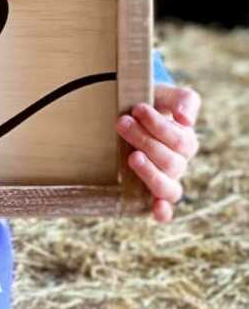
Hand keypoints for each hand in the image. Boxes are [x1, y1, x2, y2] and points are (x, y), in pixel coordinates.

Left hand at [115, 84, 200, 223]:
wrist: (129, 120)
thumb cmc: (151, 106)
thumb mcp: (165, 96)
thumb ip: (183, 100)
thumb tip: (185, 119)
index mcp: (186, 142)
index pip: (178, 139)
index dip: (158, 125)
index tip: (137, 109)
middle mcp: (178, 165)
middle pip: (170, 161)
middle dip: (145, 140)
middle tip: (122, 123)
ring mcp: (166, 182)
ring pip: (168, 186)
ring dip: (150, 172)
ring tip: (132, 157)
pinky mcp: (150, 196)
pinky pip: (165, 210)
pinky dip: (163, 211)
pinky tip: (156, 208)